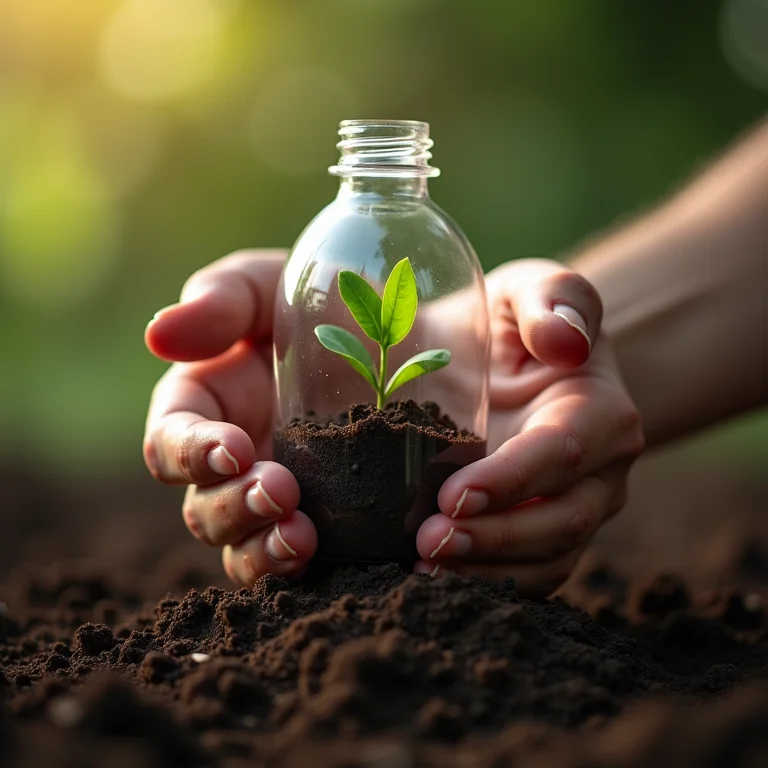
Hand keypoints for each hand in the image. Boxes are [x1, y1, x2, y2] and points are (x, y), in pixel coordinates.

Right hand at [143, 250, 316, 584]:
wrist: (418, 343)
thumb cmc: (337, 306)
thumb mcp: (283, 285)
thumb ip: (224, 298)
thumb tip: (158, 335)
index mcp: (210, 408)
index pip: (171, 440)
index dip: (189, 452)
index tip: (234, 448)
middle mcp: (237, 465)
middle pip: (205, 509)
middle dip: (233, 507)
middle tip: (280, 492)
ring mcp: (280, 501)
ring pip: (245, 551)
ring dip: (264, 552)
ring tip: (303, 539)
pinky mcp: (327, 527)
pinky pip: (306, 565)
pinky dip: (312, 570)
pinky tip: (342, 557)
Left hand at [414, 259, 644, 596]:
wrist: (524, 363)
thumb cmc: (525, 322)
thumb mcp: (536, 289)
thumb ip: (555, 298)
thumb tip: (564, 339)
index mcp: (600, 411)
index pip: (562, 454)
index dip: (512, 480)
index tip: (452, 494)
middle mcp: (601, 471)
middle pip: (559, 521)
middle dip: (493, 538)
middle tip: (427, 542)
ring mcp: (579, 509)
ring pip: (547, 560)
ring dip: (487, 570)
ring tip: (422, 567)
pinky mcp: (549, 534)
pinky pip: (530, 574)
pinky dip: (488, 582)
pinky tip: (434, 576)